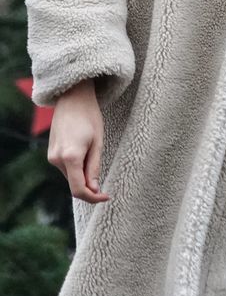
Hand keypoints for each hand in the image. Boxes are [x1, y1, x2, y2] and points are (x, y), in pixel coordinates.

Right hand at [47, 79, 109, 202]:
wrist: (73, 98)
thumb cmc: (90, 116)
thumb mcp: (98, 142)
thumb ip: (94, 167)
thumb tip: (94, 190)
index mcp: (70, 157)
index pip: (79, 189)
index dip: (93, 198)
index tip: (106, 196)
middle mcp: (56, 159)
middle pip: (74, 183)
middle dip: (89, 184)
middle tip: (104, 176)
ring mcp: (51, 156)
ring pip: (70, 176)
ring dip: (82, 174)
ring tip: (92, 152)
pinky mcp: (50, 153)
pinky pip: (65, 167)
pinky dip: (76, 167)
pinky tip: (83, 151)